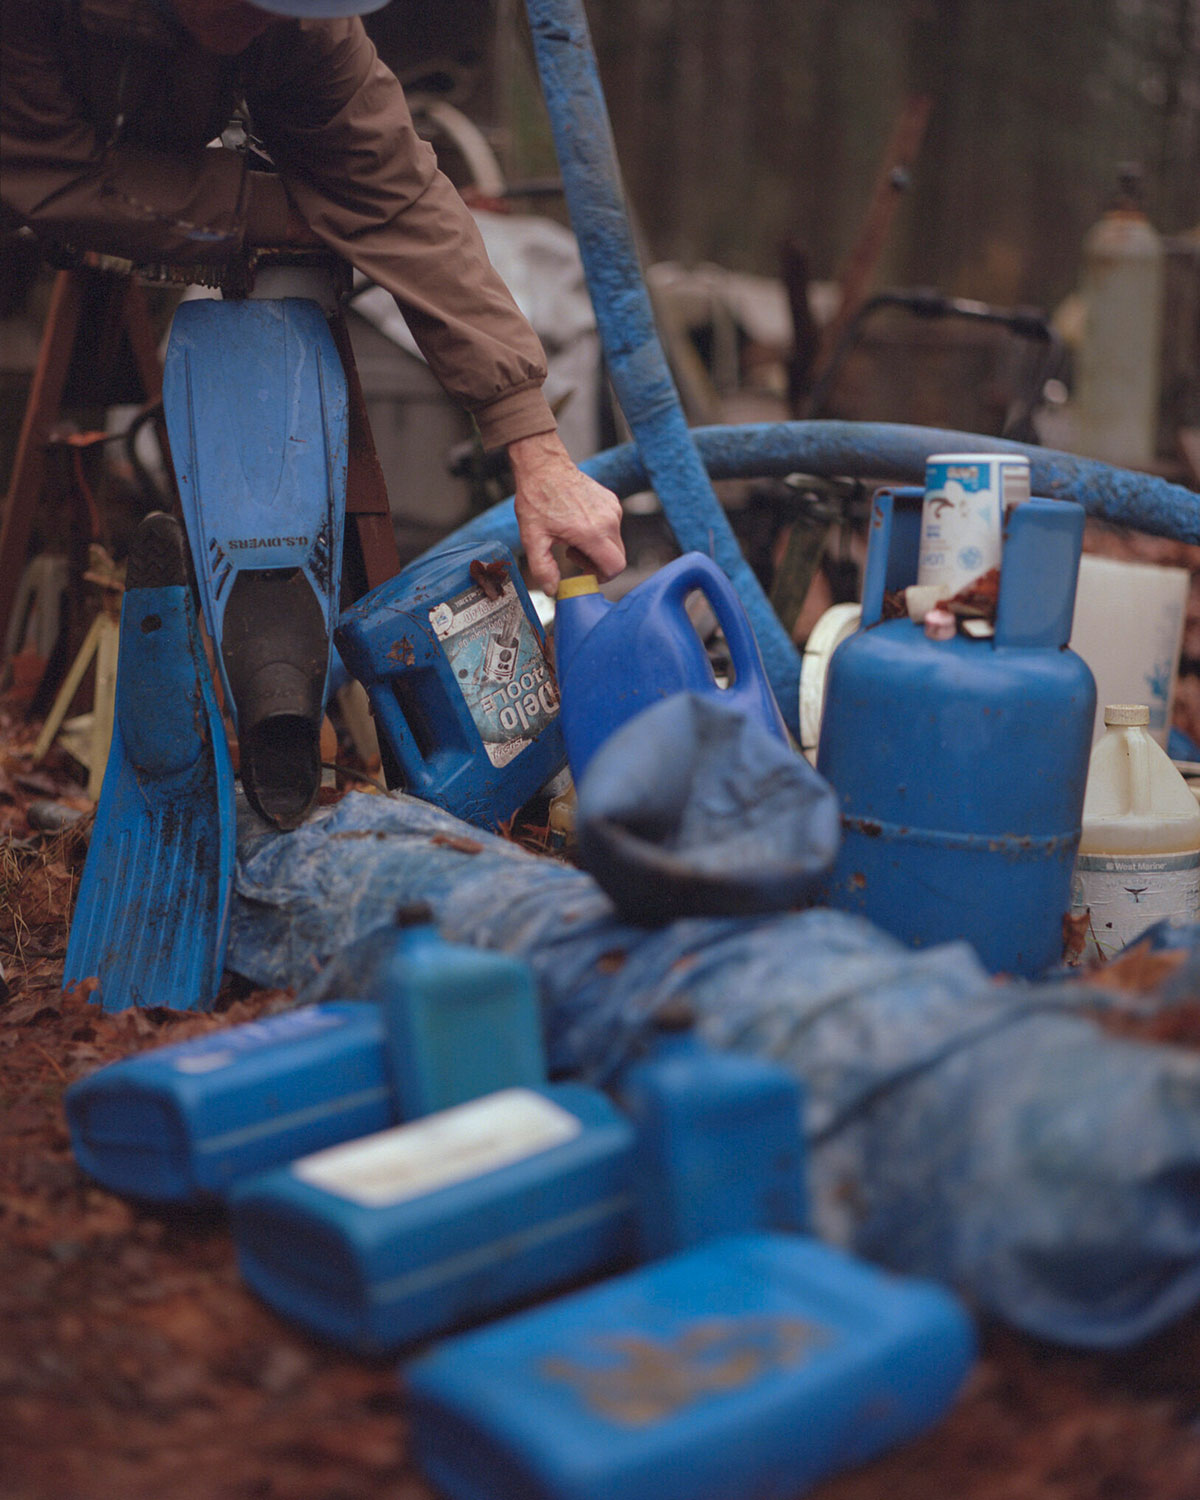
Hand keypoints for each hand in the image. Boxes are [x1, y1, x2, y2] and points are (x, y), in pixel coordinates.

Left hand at [508, 430, 625, 592]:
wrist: (543, 466)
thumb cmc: (537, 499)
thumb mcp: (533, 539)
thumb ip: (543, 569)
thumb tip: (553, 590)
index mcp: (592, 532)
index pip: (615, 567)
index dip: (602, 577)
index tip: (584, 573)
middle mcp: (608, 520)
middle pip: (618, 558)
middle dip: (598, 564)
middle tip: (573, 554)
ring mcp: (613, 509)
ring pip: (615, 543)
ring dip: (597, 548)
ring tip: (572, 538)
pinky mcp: (612, 501)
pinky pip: (612, 527)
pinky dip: (599, 533)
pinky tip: (578, 524)